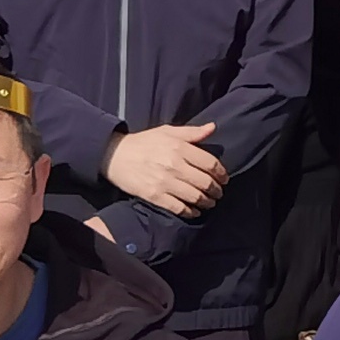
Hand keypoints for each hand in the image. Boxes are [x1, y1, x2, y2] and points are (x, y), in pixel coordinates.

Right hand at [109, 121, 226, 213]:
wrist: (115, 155)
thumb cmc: (143, 142)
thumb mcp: (167, 131)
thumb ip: (191, 132)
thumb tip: (212, 128)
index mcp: (179, 148)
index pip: (210, 163)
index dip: (221, 173)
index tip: (224, 178)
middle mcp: (174, 165)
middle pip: (205, 182)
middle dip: (216, 190)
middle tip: (219, 193)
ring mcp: (164, 182)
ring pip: (195, 196)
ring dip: (207, 202)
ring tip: (210, 202)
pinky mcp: (155, 196)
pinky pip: (179, 207)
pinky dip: (191, 212)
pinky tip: (195, 211)